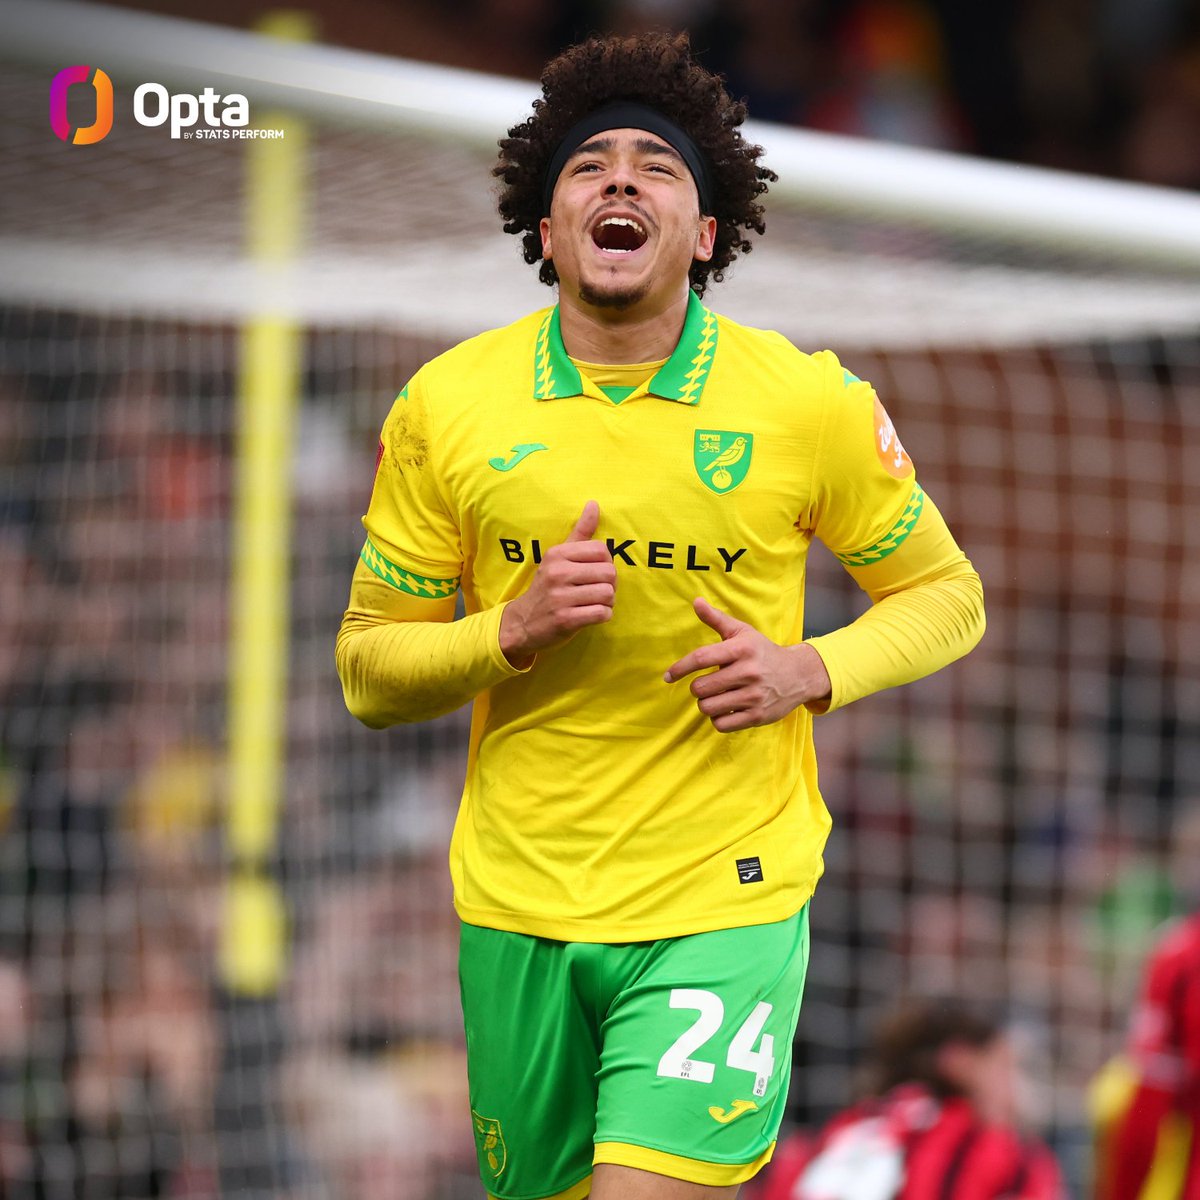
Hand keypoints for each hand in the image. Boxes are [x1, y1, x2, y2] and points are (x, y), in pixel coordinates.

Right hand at [499, 501, 615, 667]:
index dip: (606, 563)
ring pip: (608, 594)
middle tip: (597, 591)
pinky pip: (602, 613)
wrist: (522, 623)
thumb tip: (594, 503)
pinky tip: (591, 615)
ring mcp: (560, 597)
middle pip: (609, 573)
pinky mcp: (565, 619)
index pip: (602, 550)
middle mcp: (557, 573)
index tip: (594, 573)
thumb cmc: (548, 587)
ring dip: (607, 602)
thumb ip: (580, 532)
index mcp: (557, 554)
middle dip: (610, 585)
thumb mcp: (558, 557)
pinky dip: (602, 616)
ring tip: (594, 603)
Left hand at [663, 597, 831, 732]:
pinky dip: (717, 718)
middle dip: (697, 688)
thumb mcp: (742, 632)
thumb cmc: (762, 651)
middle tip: (706, 685)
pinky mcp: (758, 716)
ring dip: (706, 704)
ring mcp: (754, 696)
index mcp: (741, 649)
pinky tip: (725, 709)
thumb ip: (716, 619)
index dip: (680, 668)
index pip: (701, 658)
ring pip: (708, 708)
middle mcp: (748, 672)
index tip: (668, 676)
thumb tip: (695, 601)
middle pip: (701, 688)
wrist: (798, 674)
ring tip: (715, 697)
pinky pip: (722, 724)